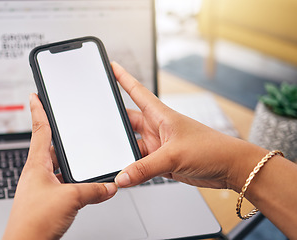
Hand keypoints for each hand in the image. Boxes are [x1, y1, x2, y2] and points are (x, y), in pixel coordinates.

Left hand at [3, 93, 116, 239]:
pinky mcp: (46, 200)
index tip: (34, 96)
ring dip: (69, 164)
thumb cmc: (33, 222)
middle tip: (68, 127)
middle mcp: (36, 173)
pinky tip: (82, 187)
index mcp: (36, 165)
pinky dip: (72, 182)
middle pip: (51, 148)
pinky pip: (61, 184)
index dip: (38, 110)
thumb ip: (93, 190)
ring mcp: (41, 187)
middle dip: (61, 138)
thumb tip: (108, 186)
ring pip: (58, 167)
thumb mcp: (70, 199)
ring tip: (83, 160)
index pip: (39, 130)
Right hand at [111, 62, 266, 191]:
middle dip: (114, 126)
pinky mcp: (161, 162)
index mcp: (161, 115)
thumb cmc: (212, 149)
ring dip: (124, 154)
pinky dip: (133, 170)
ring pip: (132, 147)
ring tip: (114, 161)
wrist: (230, 168)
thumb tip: (122, 176)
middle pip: (128, 123)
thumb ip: (145, 168)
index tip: (111, 66)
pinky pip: (140, 164)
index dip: (123, 78)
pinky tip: (127, 175)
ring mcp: (158, 146)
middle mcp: (157, 128)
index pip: (137, 91)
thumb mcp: (174, 156)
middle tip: (98, 128)